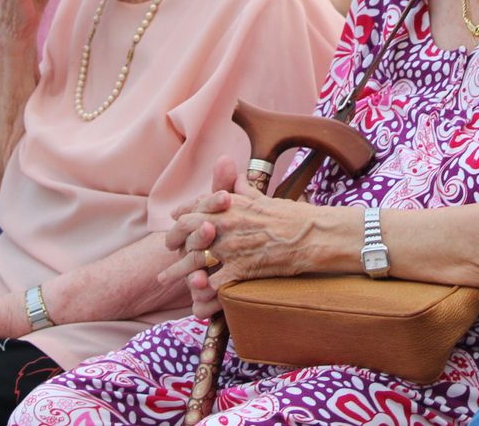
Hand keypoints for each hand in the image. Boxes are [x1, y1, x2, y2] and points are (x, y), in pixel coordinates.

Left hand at [157, 156, 327, 317]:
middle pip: (186, 234)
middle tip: (166, 248)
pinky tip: (197, 299)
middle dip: (172, 243)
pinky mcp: (240, 269)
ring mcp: (231, 248)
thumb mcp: (265, 196)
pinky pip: (214, 284)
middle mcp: (225, 224)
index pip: (194, 209)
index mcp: (229, 205)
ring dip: (179, 273)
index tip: (174, 225)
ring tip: (166, 280)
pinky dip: (203, 294)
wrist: (312, 235)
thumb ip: (245, 189)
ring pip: (194, 262)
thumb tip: (237, 178)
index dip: (181, 219)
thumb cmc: (292, 216)